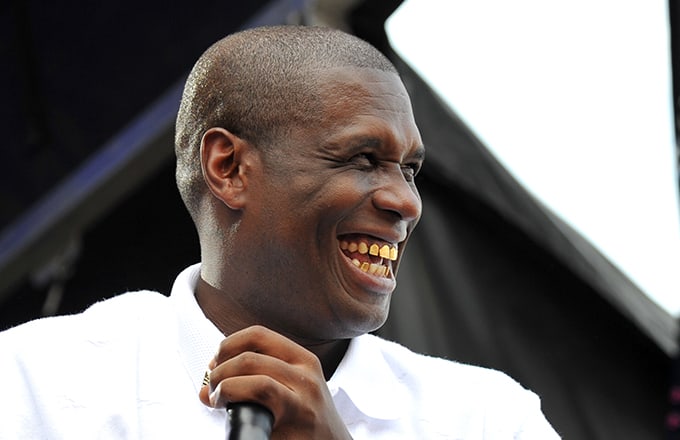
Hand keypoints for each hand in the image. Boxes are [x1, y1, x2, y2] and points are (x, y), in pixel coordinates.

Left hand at [199, 325, 352, 438]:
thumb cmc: (305, 423)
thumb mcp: (293, 389)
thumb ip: (255, 379)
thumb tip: (205, 389)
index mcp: (303, 360)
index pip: (258, 335)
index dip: (228, 345)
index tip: (216, 363)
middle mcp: (306, 374)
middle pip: (250, 357)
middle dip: (220, 371)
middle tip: (213, 389)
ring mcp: (303, 398)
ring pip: (254, 376)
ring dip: (224, 387)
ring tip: (218, 400)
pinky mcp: (296, 421)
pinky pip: (259, 399)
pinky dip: (235, 399)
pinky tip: (232, 417)